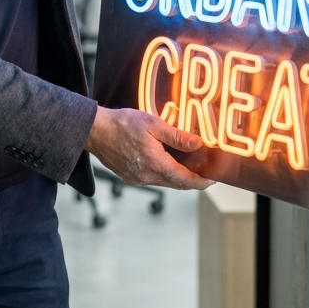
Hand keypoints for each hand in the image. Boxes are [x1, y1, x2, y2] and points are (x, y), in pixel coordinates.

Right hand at [84, 106, 213, 190]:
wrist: (94, 131)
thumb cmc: (122, 124)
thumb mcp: (153, 123)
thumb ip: (177, 136)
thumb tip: (198, 144)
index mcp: (156, 164)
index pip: (186, 180)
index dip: (203, 181)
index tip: (214, 178)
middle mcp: (148, 177)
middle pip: (178, 184)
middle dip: (193, 179)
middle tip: (205, 169)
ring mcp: (138, 179)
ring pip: (166, 182)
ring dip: (178, 175)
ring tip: (188, 162)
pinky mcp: (131, 177)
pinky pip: (154, 179)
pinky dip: (164, 173)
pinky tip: (166, 160)